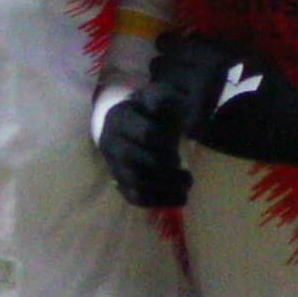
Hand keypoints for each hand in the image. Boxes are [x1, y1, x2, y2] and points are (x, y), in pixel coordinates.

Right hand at [93, 81, 191, 208]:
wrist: (138, 124)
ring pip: (135, 183)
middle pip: (137, 160)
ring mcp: (113, 166)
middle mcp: (110, 143)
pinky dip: (161, 200)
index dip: (167, 140)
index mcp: (119, 118)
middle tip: (182, 163)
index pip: (147, 134)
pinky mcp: (121, 184)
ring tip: (187, 181)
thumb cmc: (153, 110)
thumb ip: (163, 98)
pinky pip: (136, 198)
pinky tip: (180, 196)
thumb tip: (163, 111)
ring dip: (167, 186)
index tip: (179, 139)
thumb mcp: (160, 96)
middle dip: (165, 164)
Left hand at [150, 29, 297, 172]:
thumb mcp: (247, 55)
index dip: (166, 44)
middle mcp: (200, 80)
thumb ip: (217, 46)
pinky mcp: (197, 130)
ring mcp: (196, 106)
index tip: (168, 46)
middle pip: (160, 67)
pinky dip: (171, 109)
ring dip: (163, 87)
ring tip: (172, 88)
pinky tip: (179, 107)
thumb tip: (190, 36)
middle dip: (162, 66)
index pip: (172, 45)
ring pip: (161, 91)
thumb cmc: (271, 85)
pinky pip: (171, 114)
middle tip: (167, 69)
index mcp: (214, 58)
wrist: (287, 124)